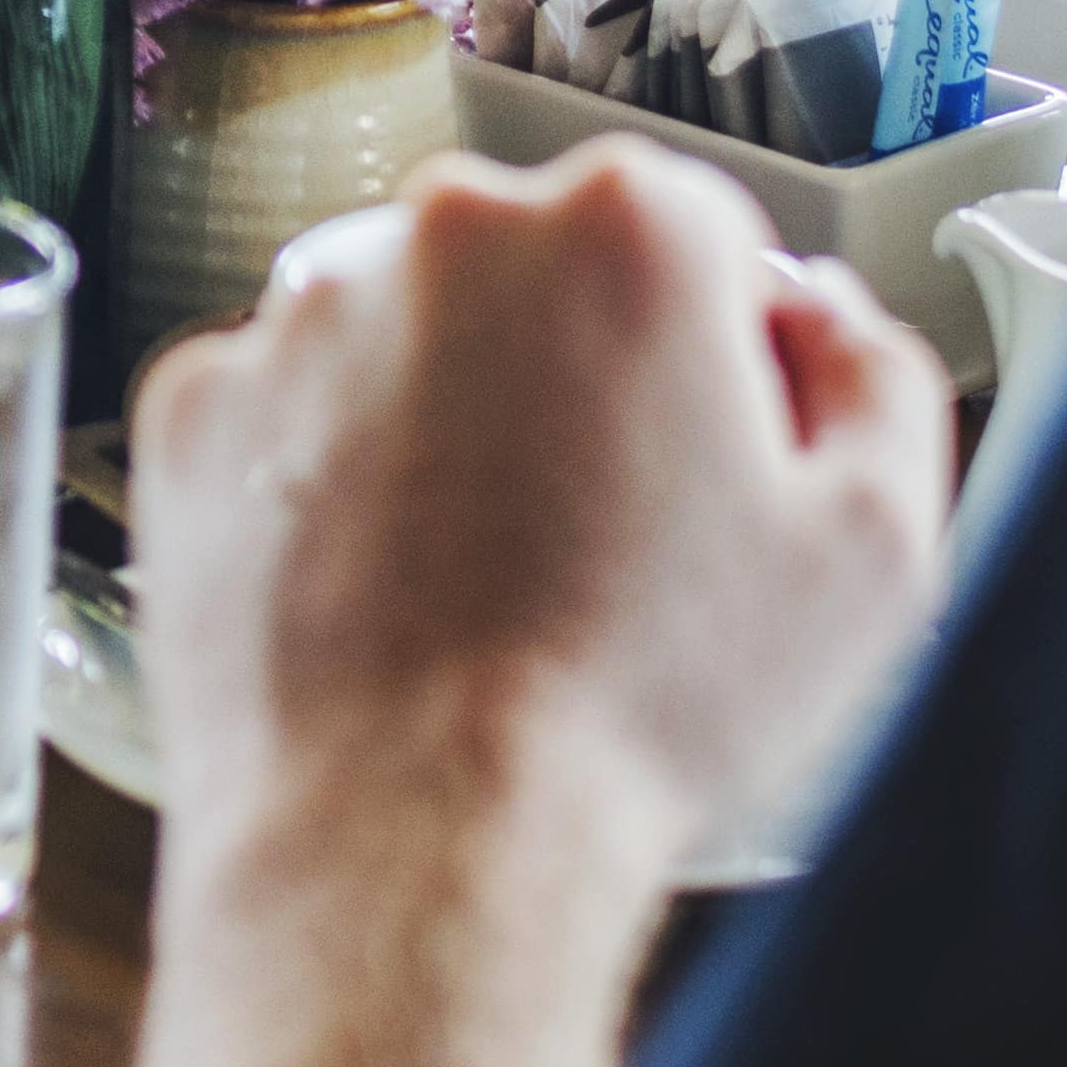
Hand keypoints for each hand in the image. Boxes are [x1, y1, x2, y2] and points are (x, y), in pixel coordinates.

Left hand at [128, 148, 947, 890]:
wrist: (418, 836)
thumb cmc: (634, 704)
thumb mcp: (873, 546)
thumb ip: (870, 377)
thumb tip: (813, 319)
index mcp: (622, 231)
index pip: (696, 240)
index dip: (717, 358)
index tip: (708, 454)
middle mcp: (439, 235)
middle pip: (538, 273)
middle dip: (576, 372)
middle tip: (603, 531)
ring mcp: (295, 315)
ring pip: (405, 337)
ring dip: (445, 417)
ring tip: (488, 578)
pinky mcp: (194, 403)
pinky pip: (286, 415)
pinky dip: (327, 478)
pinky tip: (382, 585)